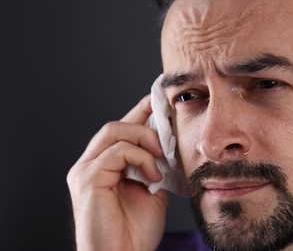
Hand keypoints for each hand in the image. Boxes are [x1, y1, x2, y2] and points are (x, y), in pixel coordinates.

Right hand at [67, 95, 168, 250]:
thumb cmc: (134, 231)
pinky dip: (140, 158)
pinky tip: (153, 175)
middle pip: (116, 126)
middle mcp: (91, 164)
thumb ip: (154, 166)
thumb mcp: (152, 190)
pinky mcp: (87, 178)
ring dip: (145, 140)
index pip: (120, 130)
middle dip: (145, 124)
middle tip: (167, 137)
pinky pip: (117, 152)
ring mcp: (86, 170)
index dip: (139, 112)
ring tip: (161, 158)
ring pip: (114, 131)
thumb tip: (168, 146)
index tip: (158, 100)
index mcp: (104, 166)